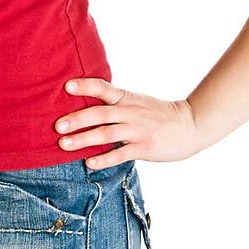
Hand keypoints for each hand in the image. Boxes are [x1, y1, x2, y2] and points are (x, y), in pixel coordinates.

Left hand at [54, 77, 202, 167]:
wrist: (191, 124)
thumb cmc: (158, 115)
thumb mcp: (137, 102)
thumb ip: (115, 103)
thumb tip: (86, 106)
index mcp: (126, 98)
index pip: (103, 88)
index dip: (85, 86)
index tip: (66, 86)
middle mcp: (130, 112)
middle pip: (99, 113)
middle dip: (77, 119)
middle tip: (57, 126)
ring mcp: (137, 130)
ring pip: (106, 134)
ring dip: (83, 139)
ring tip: (64, 144)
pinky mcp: (145, 147)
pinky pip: (120, 153)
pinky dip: (104, 159)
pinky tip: (89, 163)